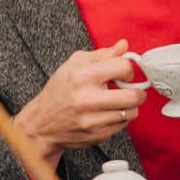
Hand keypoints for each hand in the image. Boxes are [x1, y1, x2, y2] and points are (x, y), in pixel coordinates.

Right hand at [12, 41, 146, 164]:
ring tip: (119, 102)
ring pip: (132, 112)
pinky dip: (121, 118)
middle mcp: (87, 99)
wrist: (41, 124)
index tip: (123, 74)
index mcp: (81, 76)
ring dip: (130, 106)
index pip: (123, 67)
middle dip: (138, 92)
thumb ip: (101, 55)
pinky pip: (123, 124)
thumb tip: (123, 45)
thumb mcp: (74, 65)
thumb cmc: (59, 91)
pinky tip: (109, 113)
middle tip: (130, 91)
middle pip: (134, 95)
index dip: (128, 70)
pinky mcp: (97, 134)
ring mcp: (92, 119)